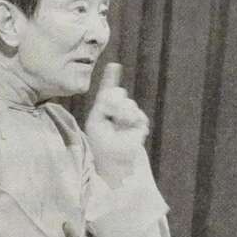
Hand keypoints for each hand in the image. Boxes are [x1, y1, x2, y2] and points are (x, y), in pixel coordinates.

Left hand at [84, 63, 149, 187]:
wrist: (122, 172)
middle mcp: (110, 118)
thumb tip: (117, 93)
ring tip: (126, 127)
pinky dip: (137, 121)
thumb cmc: (105, 153)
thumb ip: (106, 107)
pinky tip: (136, 132)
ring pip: (129, 105)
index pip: (104, 95)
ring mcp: (124, 123)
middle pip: (118, 96)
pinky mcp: (135, 128)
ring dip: (128, 113)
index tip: (114, 65)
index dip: (109, 80)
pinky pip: (139, 115)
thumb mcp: (98, 126)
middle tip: (118, 116)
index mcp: (97, 118)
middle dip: (119, 103)